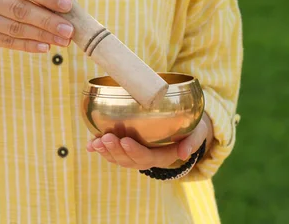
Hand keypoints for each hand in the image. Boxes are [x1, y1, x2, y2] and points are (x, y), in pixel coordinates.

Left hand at [86, 113, 212, 170]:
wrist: (186, 128)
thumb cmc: (192, 127)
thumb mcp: (197, 132)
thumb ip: (192, 141)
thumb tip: (184, 152)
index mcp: (164, 156)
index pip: (147, 157)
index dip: (135, 152)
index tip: (125, 140)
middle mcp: (148, 158)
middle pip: (129, 160)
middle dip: (116, 151)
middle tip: (106, 138)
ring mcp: (136, 153)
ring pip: (118, 158)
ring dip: (106, 151)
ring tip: (96, 142)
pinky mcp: (128, 147)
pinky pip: (113, 151)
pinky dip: (101, 148)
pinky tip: (90, 144)